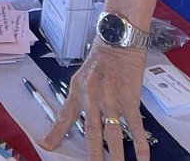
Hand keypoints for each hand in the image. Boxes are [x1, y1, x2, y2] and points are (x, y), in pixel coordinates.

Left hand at [42, 42, 149, 160]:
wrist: (118, 40)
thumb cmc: (101, 58)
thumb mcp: (82, 76)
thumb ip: (80, 97)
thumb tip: (79, 115)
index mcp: (77, 91)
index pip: (64, 117)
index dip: (55, 133)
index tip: (47, 146)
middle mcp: (92, 98)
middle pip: (90, 133)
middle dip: (92, 155)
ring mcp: (112, 100)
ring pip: (112, 135)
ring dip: (115, 156)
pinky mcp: (130, 99)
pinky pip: (135, 127)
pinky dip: (140, 145)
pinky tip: (143, 159)